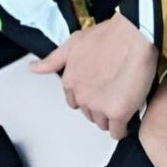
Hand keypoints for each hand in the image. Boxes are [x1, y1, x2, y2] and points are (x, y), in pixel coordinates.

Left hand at [29, 13, 157, 138]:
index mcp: (70, 81)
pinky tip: (130, 116)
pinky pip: (118, 131)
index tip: (99, 89)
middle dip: (100, 106)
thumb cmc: (108, 35)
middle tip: (114, 92)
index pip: (75, 101)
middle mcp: (81, 96)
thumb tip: (34, 68)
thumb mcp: (74, 42)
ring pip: (103, 123)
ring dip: (111, 117)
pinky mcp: (118, 113)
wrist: (133, 36)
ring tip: (124, 101)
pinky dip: (123, 128)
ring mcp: (99, 106)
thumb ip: (54, 59)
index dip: (89, 95)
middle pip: (89, 113)